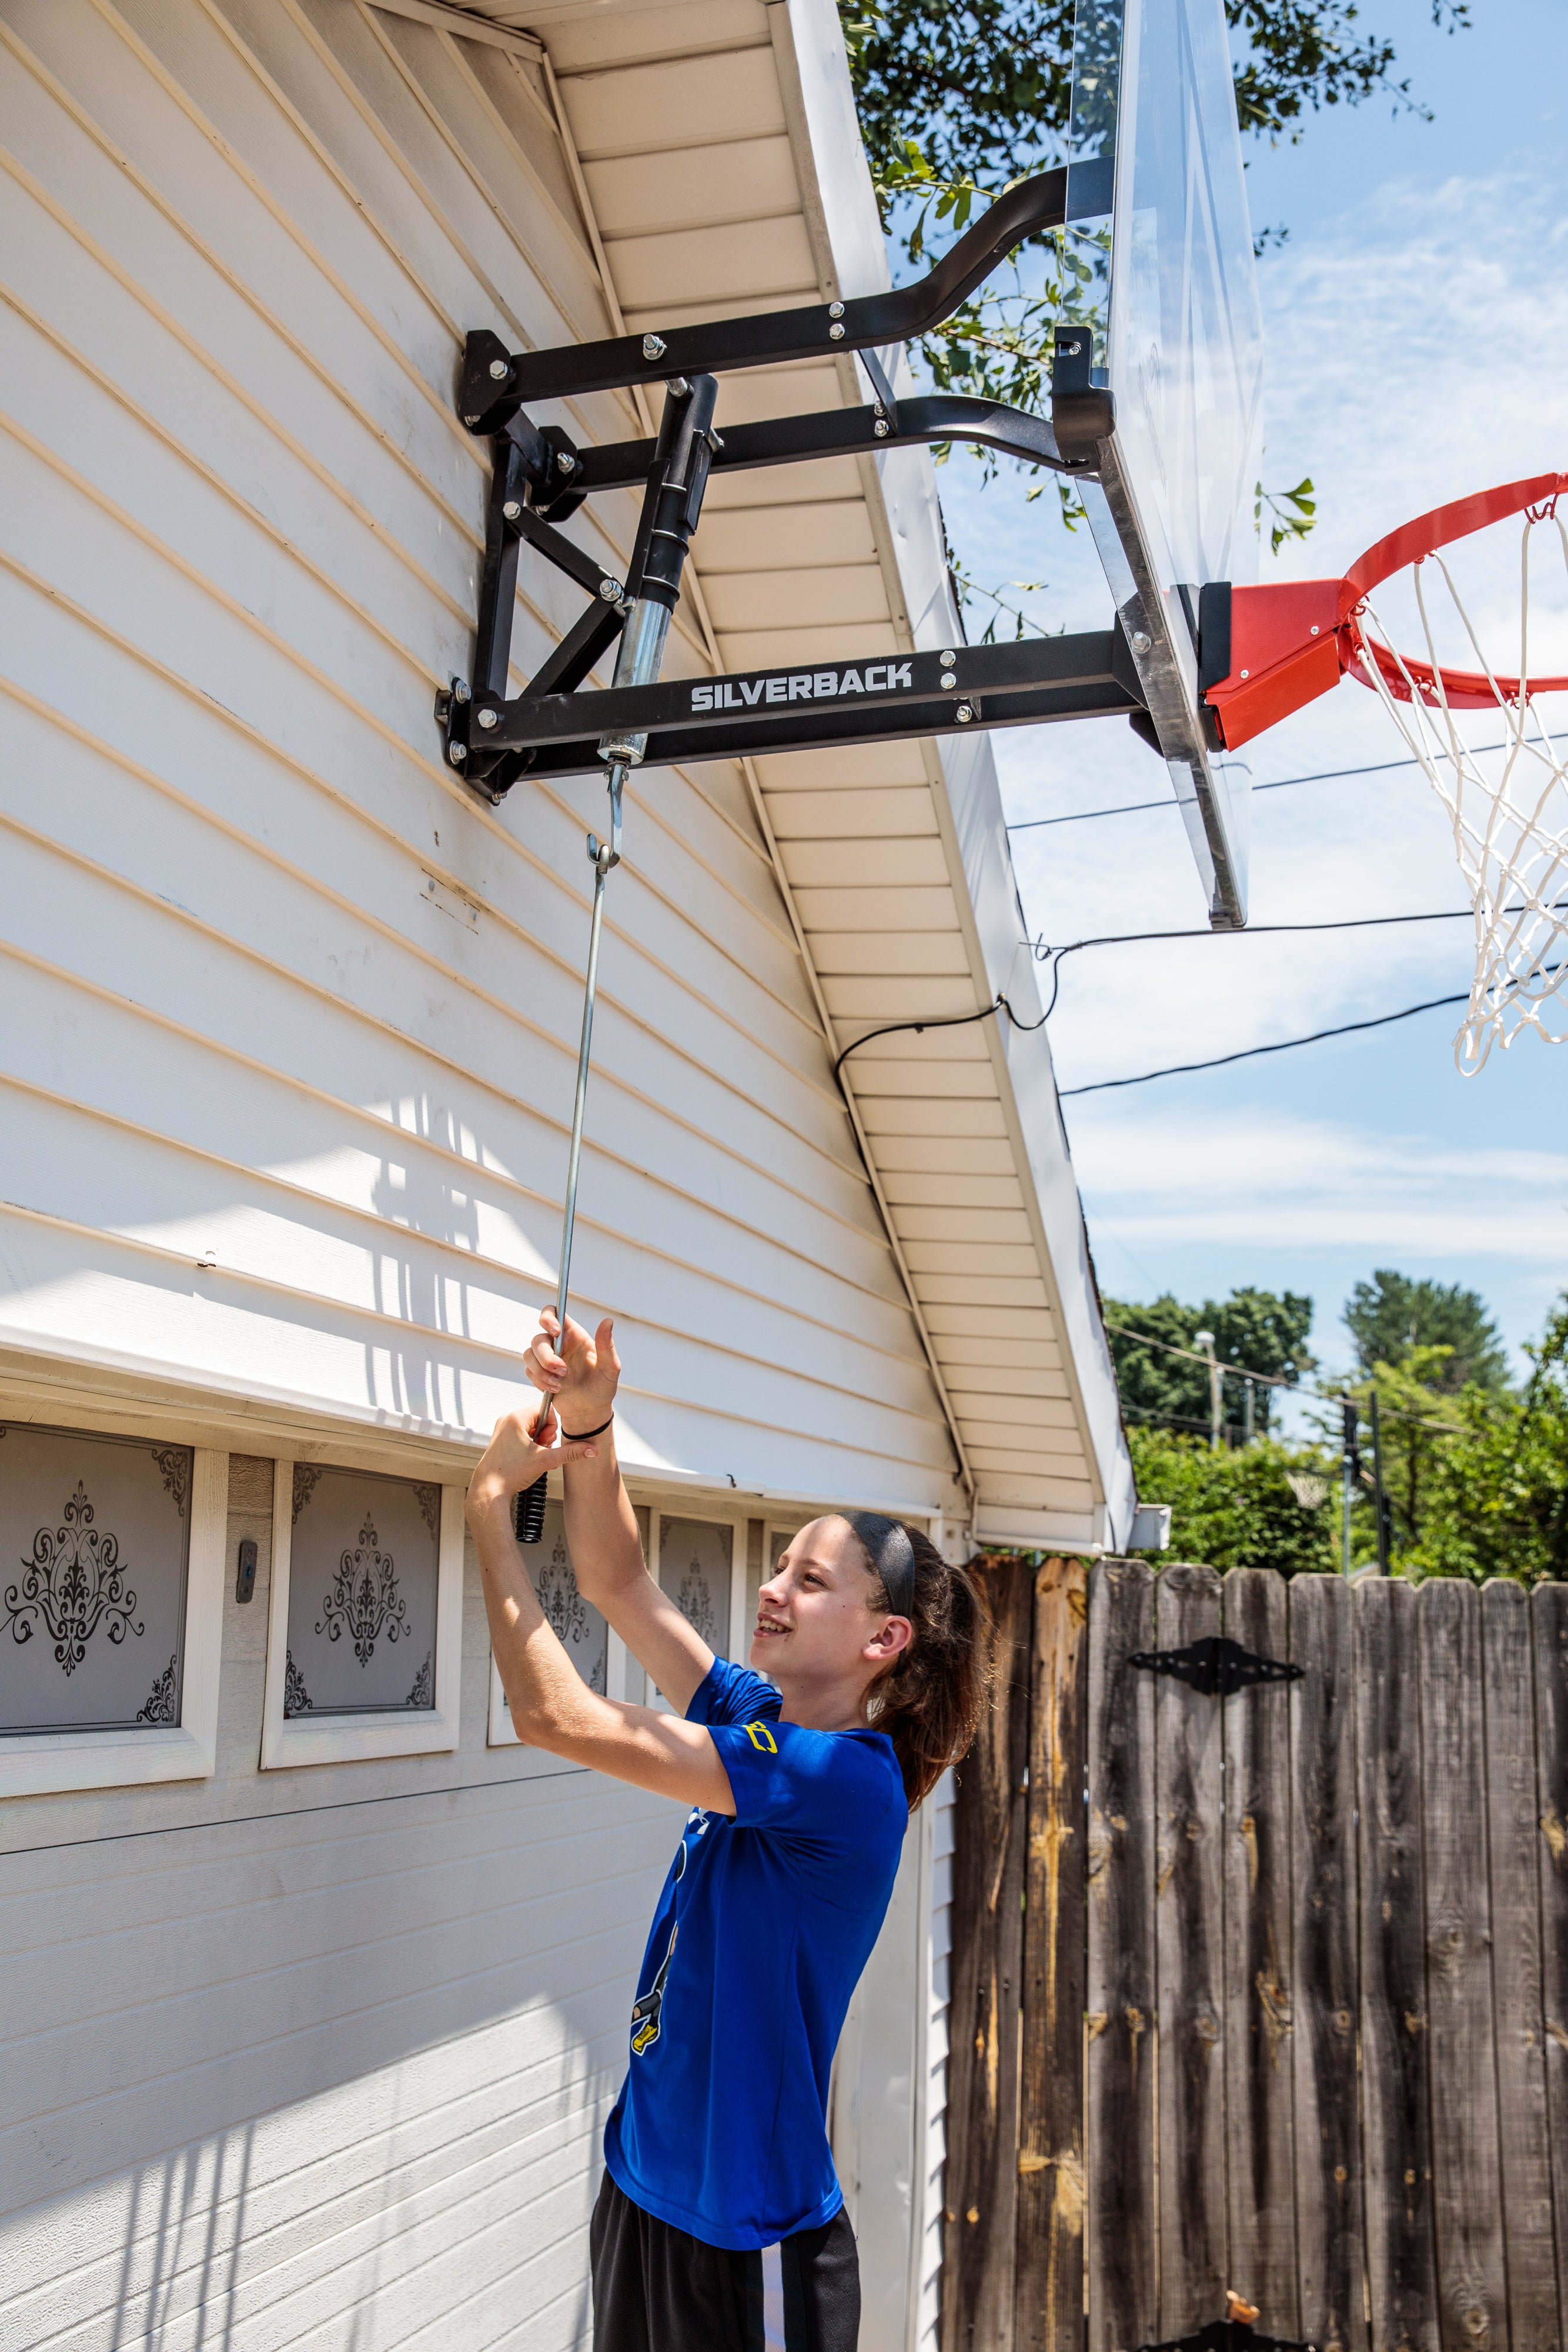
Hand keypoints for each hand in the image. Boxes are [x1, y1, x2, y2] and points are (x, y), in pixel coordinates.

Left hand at [466, 1407, 600, 1523]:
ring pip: (530, 1428)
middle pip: (538, 1419)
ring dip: (538, 1442)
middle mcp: (506, 1420)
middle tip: (540, 1452)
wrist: (489, 1491)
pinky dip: (529, 1445)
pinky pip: (521, 1434)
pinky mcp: (499, 1439)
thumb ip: (570, 1453)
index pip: (545, 1409)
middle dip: (545, 1436)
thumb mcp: (545, 1460)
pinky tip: (527, 1459)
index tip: (546, 1442)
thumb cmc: (511, 1474)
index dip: (552, 1426)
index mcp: (515, 1418)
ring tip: (533, 1457)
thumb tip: (592, 1450)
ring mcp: (501, 1429)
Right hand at [523, 1310, 620, 1437]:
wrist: (590, 1411)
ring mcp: (547, 1358)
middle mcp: (558, 1344)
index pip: (554, 1313)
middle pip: (538, 1338)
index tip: (555, 1332)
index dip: (548, 1318)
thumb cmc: (602, 1387)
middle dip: (546, 1356)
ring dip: (541, 1371)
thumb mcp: (610, 1367)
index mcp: (574, 1335)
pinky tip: (555, 1389)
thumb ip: (606, 1345)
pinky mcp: (539, 1373)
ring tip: (559, 1384)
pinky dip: (539, 1381)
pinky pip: (529, 1371)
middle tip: (563, 1371)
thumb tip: (608, 1321)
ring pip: (529, 1354)